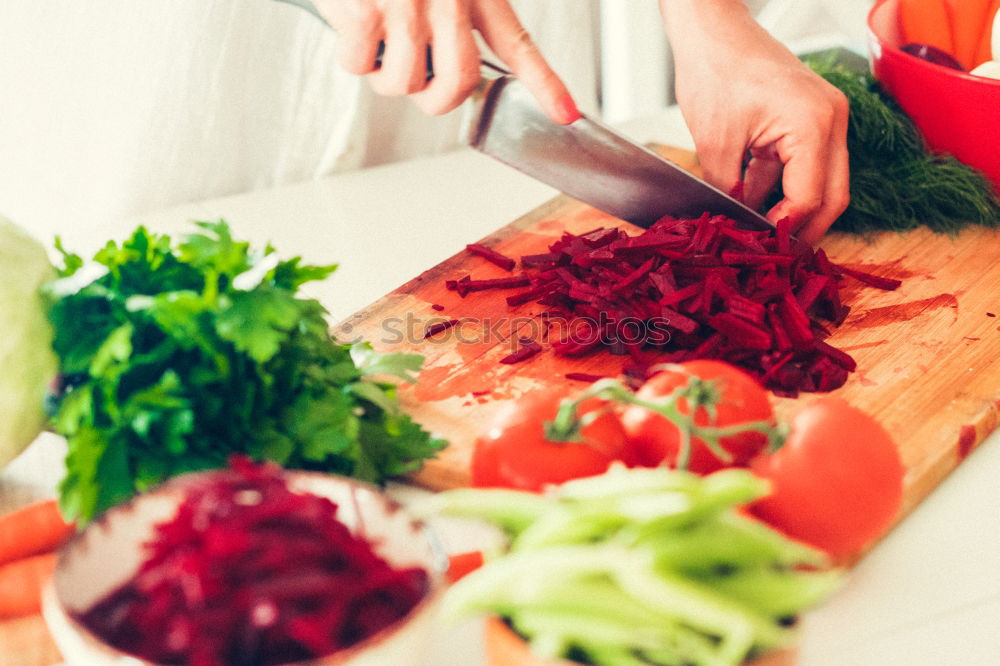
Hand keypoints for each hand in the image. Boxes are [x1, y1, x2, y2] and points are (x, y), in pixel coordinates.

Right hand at [315, 0, 579, 123]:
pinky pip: (359, 64)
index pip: (517, 43)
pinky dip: (353, 57)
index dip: (544, 83)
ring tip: (380, 44)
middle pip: (457, 81)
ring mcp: (405, 4)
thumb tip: (446, 77)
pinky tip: (354, 27)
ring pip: (403, 83)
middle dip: (434, 99)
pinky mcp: (365, 9)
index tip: (565, 112)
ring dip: (385, 77)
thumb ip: (455, 21)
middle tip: (420, 84)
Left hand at [660, 0, 849, 243]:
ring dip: (795, 209)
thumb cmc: (715, 71)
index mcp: (814, 125)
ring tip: (767, 237)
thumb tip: (735, 225)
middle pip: (833, 195)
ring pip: (823, 182)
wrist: (712, 31)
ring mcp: (825, 117)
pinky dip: (783, 186)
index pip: (811, 197)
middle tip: (780, 257)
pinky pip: (804, 163)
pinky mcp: (810, 117)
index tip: (765, 248)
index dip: (786, 229)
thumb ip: (730, 190)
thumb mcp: (716, 143)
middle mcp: (831, 120)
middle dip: (806, 229)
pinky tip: (757, 205)